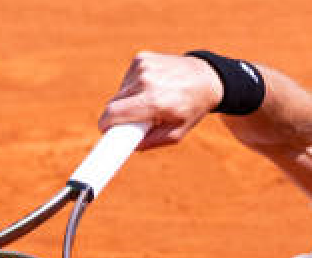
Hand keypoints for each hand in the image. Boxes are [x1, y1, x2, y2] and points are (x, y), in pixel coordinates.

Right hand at [99, 51, 223, 149]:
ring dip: (127, 100)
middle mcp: (146, 81)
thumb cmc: (191, 109)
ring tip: (148, 102)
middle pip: (114, 103)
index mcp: (155, 102)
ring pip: (120, 91)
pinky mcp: (141, 57)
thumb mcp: (177, 133)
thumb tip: (128, 146)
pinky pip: (127, 79)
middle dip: (117, 115)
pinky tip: (151, 87)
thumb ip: (151, 142)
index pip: (115, 113)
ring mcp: (143, 67)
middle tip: (129, 123)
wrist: (206, 79)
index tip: (104, 132)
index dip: (105, 125)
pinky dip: (133, 86)